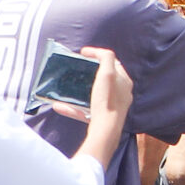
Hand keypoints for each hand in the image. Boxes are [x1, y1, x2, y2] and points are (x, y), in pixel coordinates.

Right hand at [68, 47, 135, 166]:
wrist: (105, 131)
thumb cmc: (107, 101)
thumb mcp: (107, 74)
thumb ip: (105, 58)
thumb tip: (96, 52)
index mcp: (124, 81)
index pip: (113, 62)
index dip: (98, 55)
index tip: (83, 54)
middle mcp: (121, 94)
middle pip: (103, 79)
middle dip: (87, 74)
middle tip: (75, 70)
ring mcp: (111, 107)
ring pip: (92, 95)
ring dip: (77, 91)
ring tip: (66, 88)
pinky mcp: (101, 119)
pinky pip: (85, 110)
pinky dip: (73, 107)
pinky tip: (59, 106)